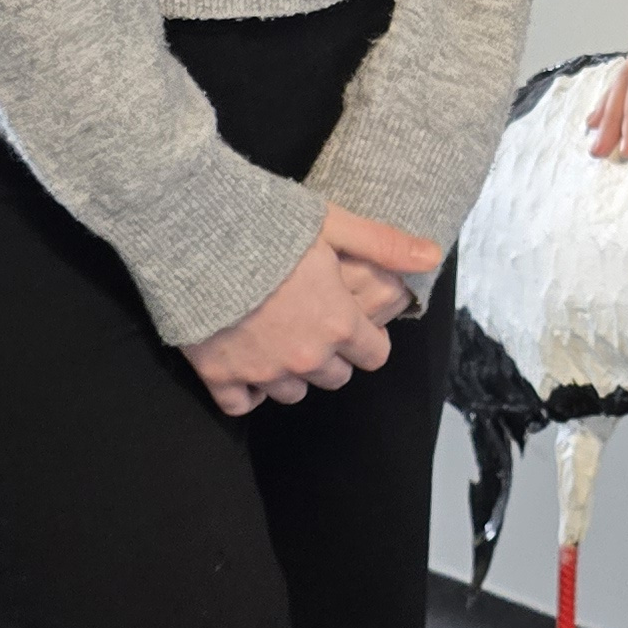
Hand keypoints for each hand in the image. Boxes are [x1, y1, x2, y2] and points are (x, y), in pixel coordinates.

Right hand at [185, 207, 440, 413]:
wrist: (194, 232)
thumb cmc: (268, 223)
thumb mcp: (334, 224)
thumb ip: (384, 245)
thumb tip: (433, 255)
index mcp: (339, 323)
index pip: (374, 354)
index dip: (366, 337)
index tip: (351, 321)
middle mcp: (306, 356)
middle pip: (335, 377)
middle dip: (330, 354)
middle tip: (310, 323)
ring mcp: (262, 370)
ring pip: (292, 392)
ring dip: (289, 372)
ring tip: (276, 338)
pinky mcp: (220, 375)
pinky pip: (242, 403)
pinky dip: (245, 388)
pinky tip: (243, 360)